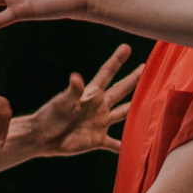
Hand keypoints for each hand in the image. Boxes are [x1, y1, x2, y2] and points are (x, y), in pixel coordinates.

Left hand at [21, 44, 139, 156]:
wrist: (41, 137)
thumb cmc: (49, 117)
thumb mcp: (62, 103)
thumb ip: (72, 91)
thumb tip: (76, 77)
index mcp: (91, 94)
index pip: (107, 73)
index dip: (117, 60)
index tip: (126, 47)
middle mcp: (98, 106)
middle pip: (121, 90)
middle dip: (135, 79)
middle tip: (147, 67)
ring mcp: (99, 122)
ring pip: (123, 113)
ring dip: (136, 109)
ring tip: (151, 103)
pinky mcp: (97, 139)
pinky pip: (114, 143)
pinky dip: (123, 145)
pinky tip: (134, 146)